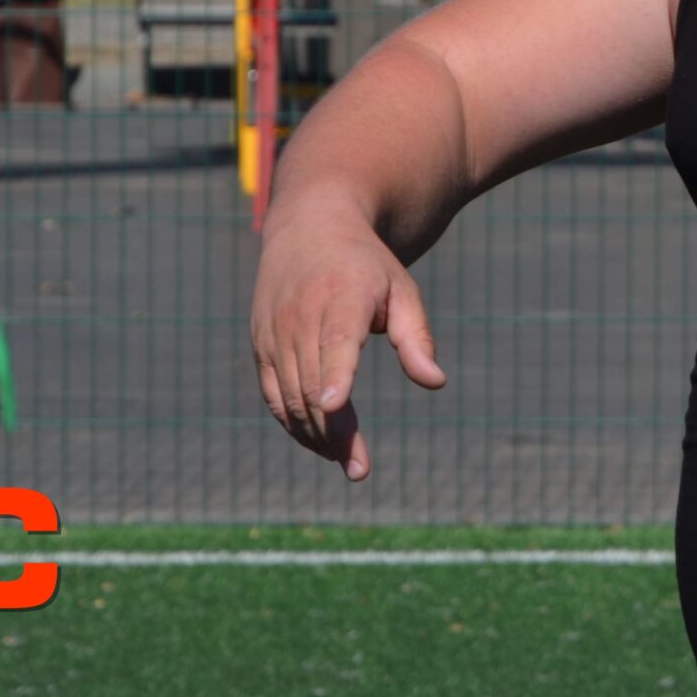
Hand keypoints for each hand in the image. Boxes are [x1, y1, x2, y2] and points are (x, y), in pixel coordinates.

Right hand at [249, 208, 447, 481]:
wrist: (309, 228)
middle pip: (312, 384)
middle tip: (359, 469)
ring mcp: (274, 333)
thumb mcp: (401, 290)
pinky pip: (274, 395)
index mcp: (340, 296)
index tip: (337, 407)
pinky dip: (294, 424)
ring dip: (315, 436)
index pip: (335, 341)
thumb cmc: (367, 266)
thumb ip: (416, 338)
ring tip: (348, 461)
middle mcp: (300, 316)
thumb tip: (435, 382)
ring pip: (290, 398)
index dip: (335, 375)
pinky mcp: (261, 347)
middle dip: (334, 432)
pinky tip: (321, 442)